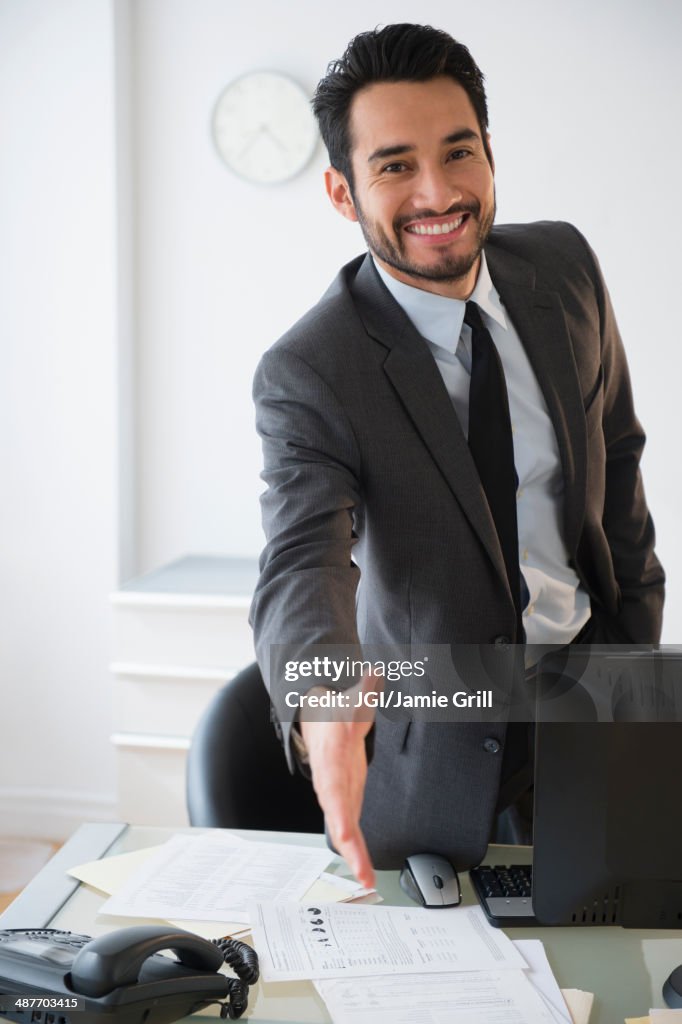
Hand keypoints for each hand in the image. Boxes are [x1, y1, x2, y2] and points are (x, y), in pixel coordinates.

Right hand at [300, 675, 378, 888]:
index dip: (338, 810)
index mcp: (332, 760)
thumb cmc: (333, 713)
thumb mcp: (350, 699)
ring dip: (354, 855)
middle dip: (349, 846)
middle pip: (338, 817)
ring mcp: (337, 793)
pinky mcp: (345, 799)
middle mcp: (331, 781)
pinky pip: (350, 828)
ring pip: (343, 827)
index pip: (334, 787)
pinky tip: (365, 871)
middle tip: (361, 872)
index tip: (342, 832)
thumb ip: (364, 690)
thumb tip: (375, 674)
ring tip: (366, 879)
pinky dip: (357, 850)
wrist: (317, 718)